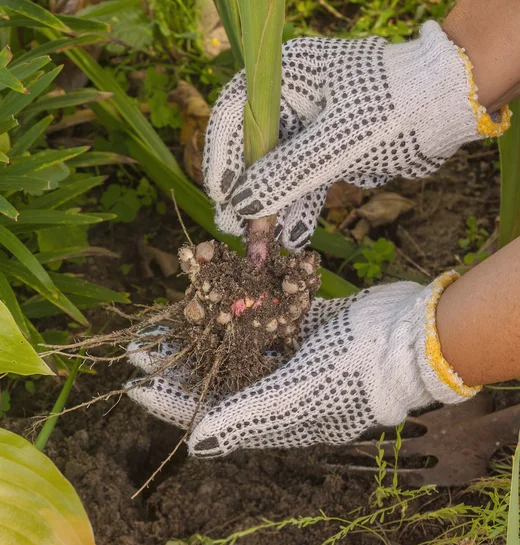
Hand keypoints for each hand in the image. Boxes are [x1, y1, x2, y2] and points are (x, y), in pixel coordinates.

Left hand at [125, 274, 479, 457]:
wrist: (413, 335)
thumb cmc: (354, 371)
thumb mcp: (297, 397)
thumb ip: (245, 417)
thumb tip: (194, 445)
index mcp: (276, 415)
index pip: (211, 411)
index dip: (171, 399)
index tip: (135, 384)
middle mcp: (282, 387)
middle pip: (218, 374)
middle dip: (181, 358)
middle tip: (143, 342)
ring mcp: (297, 355)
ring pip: (238, 342)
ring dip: (205, 327)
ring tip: (170, 313)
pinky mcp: (309, 325)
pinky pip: (268, 316)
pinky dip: (244, 303)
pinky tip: (217, 288)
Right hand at [204, 21, 508, 249]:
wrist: (447, 107)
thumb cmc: (393, 109)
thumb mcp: (335, 143)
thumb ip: (286, 174)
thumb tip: (241, 204)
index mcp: (285, 77)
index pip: (233, 115)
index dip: (222, 157)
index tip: (221, 196)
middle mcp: (291, 99)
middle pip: (254, 150)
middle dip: (249, 195)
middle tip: (238, 233)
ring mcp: (310, 125)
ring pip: (280, 172)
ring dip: (275, 210)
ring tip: (265, 250)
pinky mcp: (329, 148)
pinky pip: (306, 180)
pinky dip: (302, 207)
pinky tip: (293, 238)